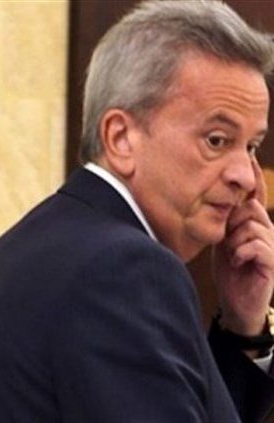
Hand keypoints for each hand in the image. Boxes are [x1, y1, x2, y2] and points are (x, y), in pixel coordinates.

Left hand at [213, 159, 273, 337]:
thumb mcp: (222, 241)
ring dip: (235, 241)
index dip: (252, 178)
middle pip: (248, 208)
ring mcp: (272, 246)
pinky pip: (256, 246)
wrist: (236, 302)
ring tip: (233, 254)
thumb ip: (223, 221)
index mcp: (253, 223)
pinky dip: (241, 253)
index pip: (255, 196)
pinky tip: (238, 261)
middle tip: (227, 240)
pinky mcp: (273, 262)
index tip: (247, 157)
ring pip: (251, 226)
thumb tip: (213, 200)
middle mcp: (267, 230)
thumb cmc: (229, 270)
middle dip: (232, 220)